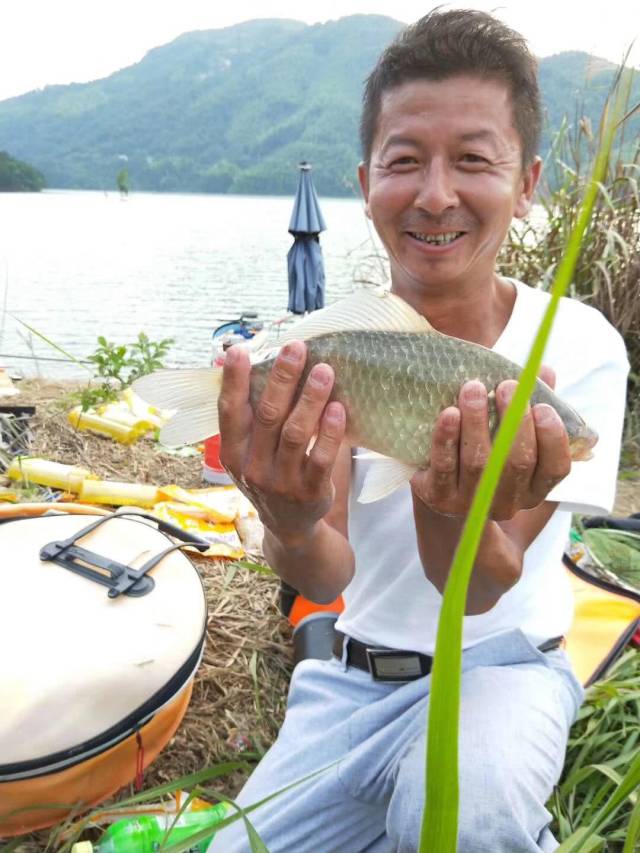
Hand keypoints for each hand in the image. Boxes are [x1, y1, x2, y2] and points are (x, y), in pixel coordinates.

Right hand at [217, 340, 345, 543]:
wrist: (289, 525)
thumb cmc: (269, 473)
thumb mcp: (247, 451)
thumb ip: (246, 413)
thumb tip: (235, 360)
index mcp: (232, 452)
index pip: (229, 412)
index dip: (234, 381)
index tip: (241, 350)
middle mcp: (252, 467)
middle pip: (267, 416)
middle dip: (282, 379)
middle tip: (296, 347)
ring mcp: (281, 482)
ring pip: (295, 434)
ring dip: (310, 399)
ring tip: (324, 370)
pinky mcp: (309, 492)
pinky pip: (320, 458)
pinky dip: (330, 432)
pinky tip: (338, 408)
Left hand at [411, 367, 571, 520]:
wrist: (440, 486)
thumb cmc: (485, 448)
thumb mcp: (510, 429)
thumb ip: (530, 403)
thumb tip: (544, 371)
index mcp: (534, 487)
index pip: (555, 468)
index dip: (553, 438)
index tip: (543, 406)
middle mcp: (508, 502)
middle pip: (518, 463)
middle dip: (515, 421)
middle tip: (507, 386)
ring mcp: (473, 503)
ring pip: (479, 463)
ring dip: (477, 421)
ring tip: (473, 388)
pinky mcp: (440, 498)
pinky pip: (444, 467)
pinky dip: (447, 438)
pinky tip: (449, 413)